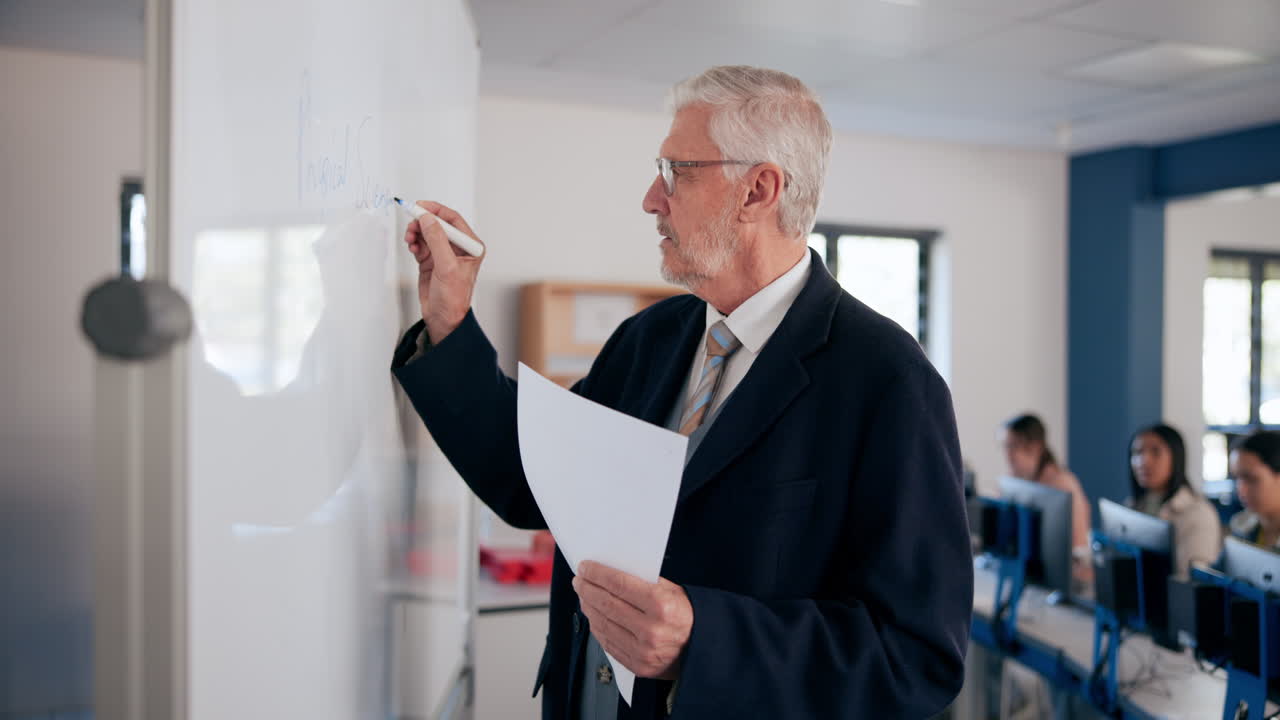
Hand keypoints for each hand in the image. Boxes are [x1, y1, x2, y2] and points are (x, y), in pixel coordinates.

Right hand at [402, 201, 484, 343]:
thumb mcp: (447, 267)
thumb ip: (437, 241)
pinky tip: (412, 247)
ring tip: (410, 239)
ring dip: (416, 233)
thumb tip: (428, 219)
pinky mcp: (431, 260)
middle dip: (422, 222)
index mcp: (471, 247)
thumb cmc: (453, 298)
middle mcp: (458, 248)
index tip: (420, 206)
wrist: (443, 318)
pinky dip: (414, 242)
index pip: (453, 219)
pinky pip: (420, 243)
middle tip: (411, 225)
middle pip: (437, 224)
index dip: (436, 211)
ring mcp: (443, 254)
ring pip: (427, 233)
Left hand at [572, 560, 692, 680]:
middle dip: (588, 589)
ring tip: (584, 596)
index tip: (585, 567)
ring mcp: (642, 651)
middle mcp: (651, 630)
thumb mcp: (674, 591)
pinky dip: (597, 628)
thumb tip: (611, 572)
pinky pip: (609, 644)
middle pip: (607, 604)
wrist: (704, 650)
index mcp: (661, 606)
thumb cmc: (689, 616)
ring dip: (589, 608)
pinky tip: (594, 617)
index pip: (619, 585)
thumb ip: (644, 582)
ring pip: (603, 625)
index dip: (597, 574)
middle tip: (579, 580)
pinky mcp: (637, 666)